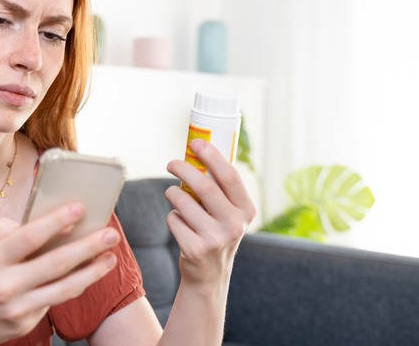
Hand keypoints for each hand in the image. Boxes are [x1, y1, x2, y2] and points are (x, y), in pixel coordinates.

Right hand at [0, 202, 119, 344]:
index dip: (57, 221)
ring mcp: (16, 308)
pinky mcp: (24, 323)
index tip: (80, 208)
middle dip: (88, 246)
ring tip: (110, 257)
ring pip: (64, 288)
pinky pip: (53, 301)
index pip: (29, 237)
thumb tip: (34, 224)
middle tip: (111, 234)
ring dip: (92, 272)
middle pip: (56, 263)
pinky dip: (71, 286)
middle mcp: (5, 286)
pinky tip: (86, 273)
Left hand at [165, 139, 256, 285]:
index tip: (196, 143)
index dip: (212, 156)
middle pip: (204, 185)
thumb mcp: (228, 214)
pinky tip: (180, 226)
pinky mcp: (195, 249)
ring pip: (183, 201)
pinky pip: (173, 219)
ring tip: (173, 197)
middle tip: (171, 163)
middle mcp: (235, 225)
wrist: (209, 275)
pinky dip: (172, 217)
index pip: (229, 176)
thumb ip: (220, 189)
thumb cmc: (216, 233)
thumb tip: (200, 152)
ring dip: (172, 194)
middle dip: (183, 168)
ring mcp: (215, 239)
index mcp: (246, 211)